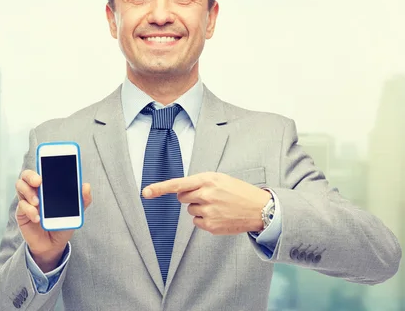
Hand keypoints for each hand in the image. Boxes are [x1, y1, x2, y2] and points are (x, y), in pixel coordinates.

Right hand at [15, 170, 91, 271]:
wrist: (53, 245)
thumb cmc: (62, 224)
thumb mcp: (75, 212)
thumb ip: (82, 200)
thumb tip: (86, 186)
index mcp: (47, 186)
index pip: (42, 170)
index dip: (42, 164)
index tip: (47, 163)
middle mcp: (35, 190)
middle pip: (26, 175)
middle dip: (31, 176)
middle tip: (39, 182)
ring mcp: (27, 201)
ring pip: (20, 186)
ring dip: (28, 192)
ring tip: (38, 203)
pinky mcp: (22, 213)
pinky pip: (21, 206)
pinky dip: (29, 210)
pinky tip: (37, 218)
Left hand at [142, 172, 270, 234]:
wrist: (259, 208)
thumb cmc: (237, 191)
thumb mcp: (219, 178)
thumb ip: (199, 182)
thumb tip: (180, 191)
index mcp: (207, 180)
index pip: (178, 184)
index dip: (159, 188)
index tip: (145, 192)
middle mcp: (206, 195)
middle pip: (181, 198)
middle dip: (189, 197)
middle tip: (207, 196)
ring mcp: (208, 211)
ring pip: (190, 210)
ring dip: (199, 208)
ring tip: (218, 206)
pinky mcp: (211, 226)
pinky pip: (197, 222)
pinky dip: (205, 219)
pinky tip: (219, 215)